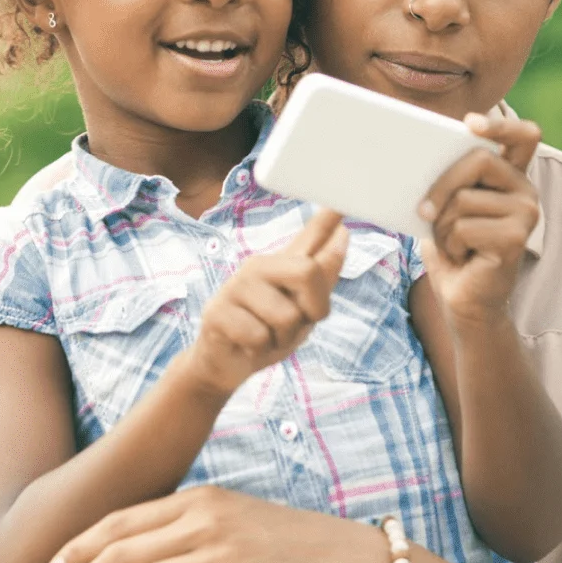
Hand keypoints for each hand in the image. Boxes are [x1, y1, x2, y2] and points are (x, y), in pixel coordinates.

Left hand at [42, 485, 385, 562]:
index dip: (82, 542)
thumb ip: (190, 526)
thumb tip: (141, 549)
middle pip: (125, 546)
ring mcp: (222, 550)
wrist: (347, 559)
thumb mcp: (235, 519)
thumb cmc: (288, 543)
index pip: (125, 517)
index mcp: (201, 496)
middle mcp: (206, 518)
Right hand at [184, 208, 348, 394]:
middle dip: (313, 307)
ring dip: (282, 338)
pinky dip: (259, 350)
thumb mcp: (303, 310)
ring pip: (286, 316)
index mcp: (283, 265)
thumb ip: (321, 277)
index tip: (342, 199)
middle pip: (308, 271)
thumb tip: (344, 235)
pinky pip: (259, 337)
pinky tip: (245, 345)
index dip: (327, 218)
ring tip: (265, 335)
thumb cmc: (267, 332)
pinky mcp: (218, 311)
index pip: (310, 235)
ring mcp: (236, 286)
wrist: (226, 363)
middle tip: (296, 323)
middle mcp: (259, 266)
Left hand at [417, 113, 541, 325]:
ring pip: (464, 198)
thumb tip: (415, 155)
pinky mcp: (516, 239)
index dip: (500, 124)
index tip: (469, 123)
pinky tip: (462, 257)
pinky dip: (451, 244)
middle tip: (423, 210)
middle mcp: (526, 191)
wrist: (463, 301)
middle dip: (442, 184)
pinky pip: (464, 227)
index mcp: (510, 176)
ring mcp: (526, 214)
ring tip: (453, 244)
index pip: (523, 135)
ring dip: (443, 225)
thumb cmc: (453, 249)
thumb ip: (448, 180)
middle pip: (479, 159)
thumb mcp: (447, 207)